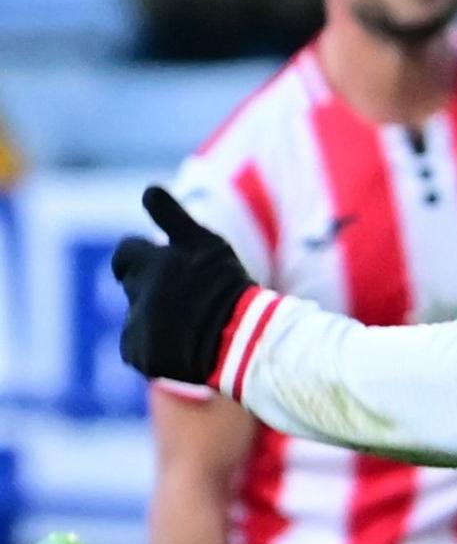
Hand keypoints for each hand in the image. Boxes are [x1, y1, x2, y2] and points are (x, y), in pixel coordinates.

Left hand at [111, 187, 256, 387]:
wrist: (244, 339)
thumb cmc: (229, 287)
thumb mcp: (206, 243)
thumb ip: (172, 215)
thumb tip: (148, 189)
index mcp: (151, 262)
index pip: (125, 254)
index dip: (139, 259)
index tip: (159, 267)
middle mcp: (139, 291)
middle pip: (132, 286)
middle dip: (152, 290)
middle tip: (188, 300)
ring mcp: (137, 325)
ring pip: (138, 319)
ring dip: (157, 320)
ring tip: (195, 327)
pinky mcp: (139, 354)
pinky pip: (139, 350)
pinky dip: (156, 350)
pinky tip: (187, 349)